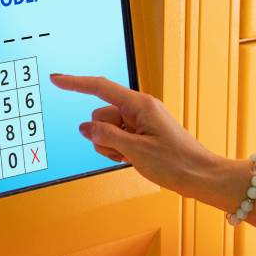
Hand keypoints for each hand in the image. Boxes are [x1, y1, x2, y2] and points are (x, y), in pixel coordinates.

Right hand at [50, 74, 221, 195]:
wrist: (200, 176)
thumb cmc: (176, 162)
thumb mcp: (135, 151)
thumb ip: (106, 137)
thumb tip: (85, 128)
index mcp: (140, 104)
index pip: (100, 88)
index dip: (75, 83)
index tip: (56, 79)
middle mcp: (139, 109)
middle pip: (100, 116)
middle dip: (103, 136)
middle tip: (124, 152)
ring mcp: (140, 122)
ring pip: (106, 130)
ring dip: (111, 146)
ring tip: (132, 158)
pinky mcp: (141, 134)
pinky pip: (116, 139)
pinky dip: (118, 150)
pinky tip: (134, 160)